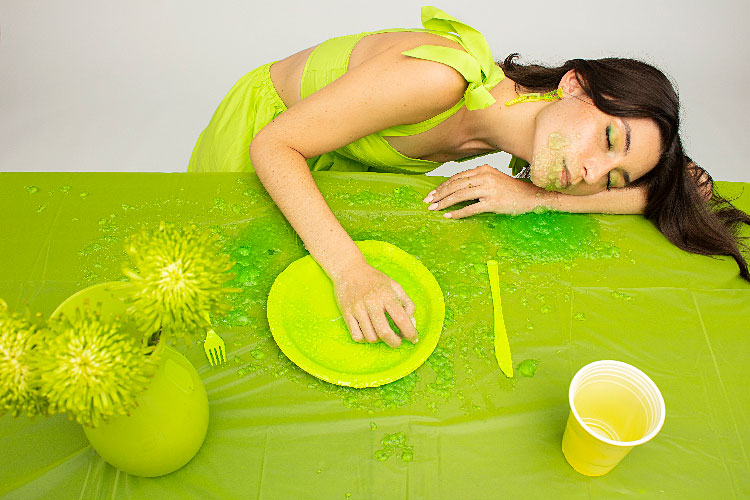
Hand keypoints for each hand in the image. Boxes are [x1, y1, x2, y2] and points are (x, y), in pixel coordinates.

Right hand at [333, 262, 417, 347]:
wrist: (349, 270)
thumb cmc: (374, 279)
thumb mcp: (395, 285)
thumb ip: (407, 303)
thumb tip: (412, 322)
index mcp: (386, 295)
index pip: (401, 319)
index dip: (410, 333)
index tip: (413, 338)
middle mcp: (371, 302)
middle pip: (384, 332)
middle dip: (395, 342)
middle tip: (398, 341)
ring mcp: (357, 309)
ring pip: (370, 337)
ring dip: (379, 340)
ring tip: (382, 333)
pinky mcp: (346, 314)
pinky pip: (357, 336)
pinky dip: (365, 339)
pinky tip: (369, 331)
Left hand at [423, 165, 546, 217]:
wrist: (530, 196)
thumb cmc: (509, 189)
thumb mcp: (492, 178)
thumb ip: (476, 179)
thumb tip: (455, 187)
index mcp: (483, 169)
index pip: (457, 177)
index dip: (443, 186)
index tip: (432, 193)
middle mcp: (484, 177)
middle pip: (456, 185)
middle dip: (439, 194)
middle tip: (428, 202)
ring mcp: (489, 189)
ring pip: (460, 196)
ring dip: (445, 203)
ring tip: (435, 209)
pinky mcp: (493, 202)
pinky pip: (471, 208)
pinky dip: (458, 213)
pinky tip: (449, 216)